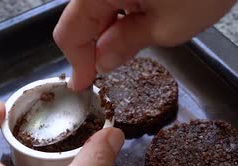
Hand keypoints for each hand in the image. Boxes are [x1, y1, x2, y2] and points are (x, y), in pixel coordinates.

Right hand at [53, 0, 236, 90]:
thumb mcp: (166, 27)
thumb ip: (127, 44)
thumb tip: (103, 60)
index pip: (70, 33)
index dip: (76, 63)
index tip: (84, 85)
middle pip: (81, 17)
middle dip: (93, 46)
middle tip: (112, 69)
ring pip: (97, 6)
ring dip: (109, 28)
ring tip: (135, 42)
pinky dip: (121, 11)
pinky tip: (142, 21)